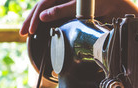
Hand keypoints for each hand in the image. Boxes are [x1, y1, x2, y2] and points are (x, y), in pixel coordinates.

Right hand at [19, 0, 137, 35]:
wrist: (114, 5)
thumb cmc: (102, 2)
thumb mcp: (80, 6)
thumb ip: (62, 10)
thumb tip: (43, 17)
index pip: (43, 4)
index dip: (35, 18)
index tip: (30, 30)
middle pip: (41, 7)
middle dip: (30, 20)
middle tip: (23, 33)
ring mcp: (64, 2)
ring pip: (46, 11)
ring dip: (35, 22)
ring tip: (27, 33)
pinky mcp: (68, 9)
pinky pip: (53, 14)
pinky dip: (45, 22)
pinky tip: (39, 29)